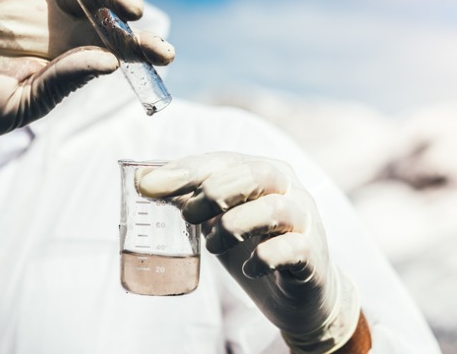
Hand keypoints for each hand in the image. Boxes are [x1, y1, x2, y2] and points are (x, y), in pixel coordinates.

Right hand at [0, 0, 173, 139]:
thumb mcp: (13, 106)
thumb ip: (59, 84)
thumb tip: (109, 63)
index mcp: (64, 57)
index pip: (114, 49)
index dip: (141, 48)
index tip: (163, 56)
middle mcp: (56, 22)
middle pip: (108, 11)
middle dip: (130, 14)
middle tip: (138, 22)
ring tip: (126, 8)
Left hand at [137, 152, 362, 352]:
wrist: (301, 295)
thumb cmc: (257, 249)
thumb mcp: (221, 221)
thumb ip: (192, 201)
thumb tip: (143, 181)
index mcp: (265, 173)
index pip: (225, 160)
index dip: (185, 170)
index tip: (147, 186)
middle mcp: (290, 189)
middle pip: (256, 174)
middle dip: (214, 193)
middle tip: (188, 217)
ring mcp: (305, 221)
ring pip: (276, 208)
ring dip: (235, 226)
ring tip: (213, 245)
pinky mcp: (313, 255)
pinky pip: (291, 249)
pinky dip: (264, 258)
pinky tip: (249, 268)